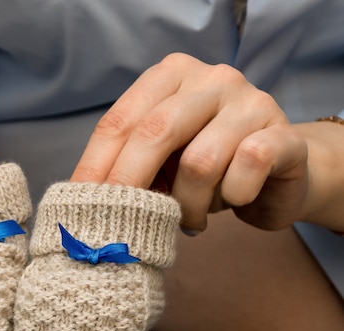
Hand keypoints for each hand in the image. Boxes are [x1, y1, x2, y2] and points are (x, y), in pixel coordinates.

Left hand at [72, 52, 309, 231]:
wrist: (280, 169)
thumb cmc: (209, 166)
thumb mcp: (162, 159)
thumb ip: (131, 164)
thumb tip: (83, 198)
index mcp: (169, 76)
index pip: (119, 121)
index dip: (94, 166)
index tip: (78, 203)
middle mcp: (211, 79)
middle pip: (154, 132)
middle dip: (130, 184)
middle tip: (120, 223)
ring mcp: (251, 101)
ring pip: (200, 162)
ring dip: (188, 204)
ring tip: (189, 218)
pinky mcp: (284, 133)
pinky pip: (246, 170)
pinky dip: (233, 196)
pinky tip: (234, 201)